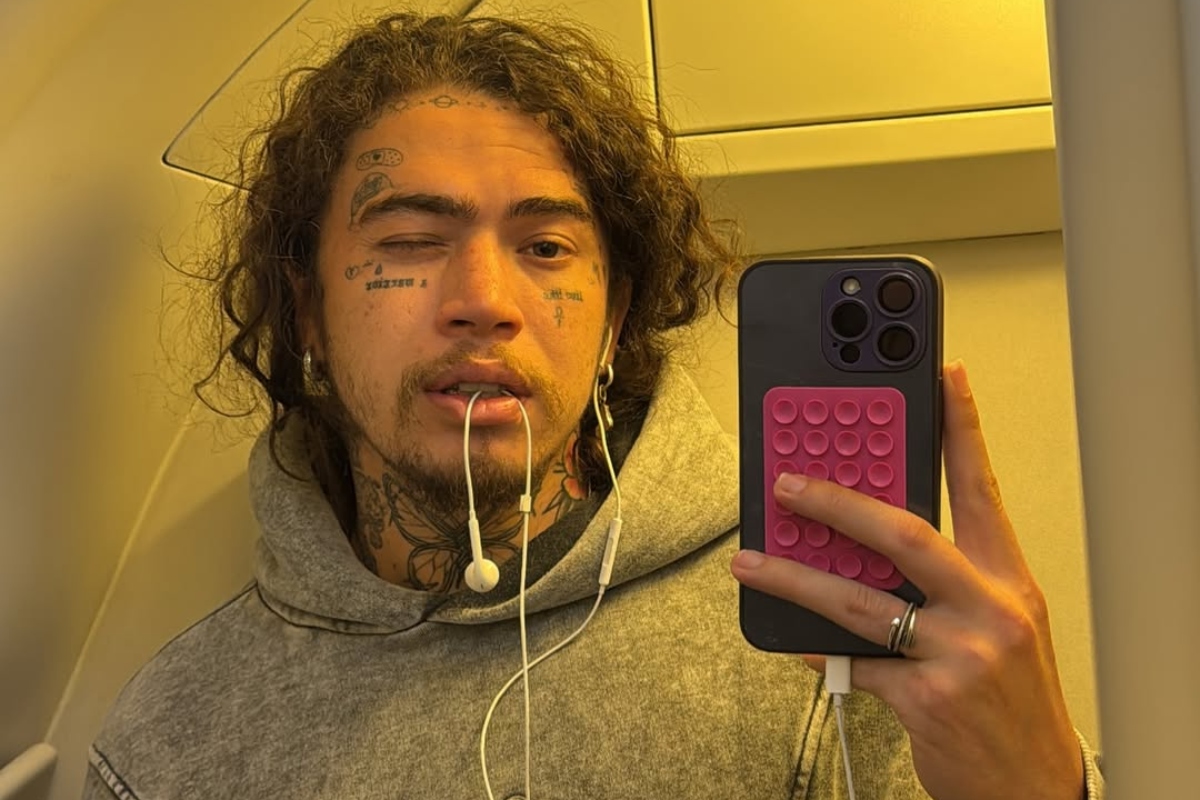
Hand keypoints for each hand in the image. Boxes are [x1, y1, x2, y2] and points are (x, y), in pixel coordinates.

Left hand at [731, 361, 1084, 799]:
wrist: (1032, 786)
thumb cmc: (1009, 697)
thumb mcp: (997, 624)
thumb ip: (943, 580)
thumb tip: (861, 543)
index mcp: (1008, 580)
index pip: (982, 487)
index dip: (962, 427)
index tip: (942, 376)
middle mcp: (990, 609)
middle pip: (904, 533)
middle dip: (837, 501)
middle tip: (788, 482)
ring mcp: (960, 654)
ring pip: (860, 601)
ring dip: (795, 577)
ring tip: (751, 560)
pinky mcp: (927, 699)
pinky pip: (851, 661)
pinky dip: (815, 648)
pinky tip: (791, 636)